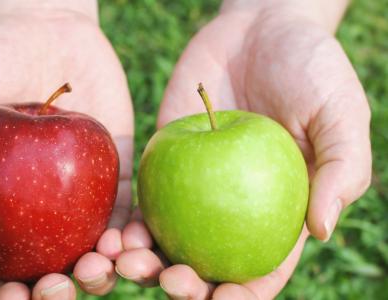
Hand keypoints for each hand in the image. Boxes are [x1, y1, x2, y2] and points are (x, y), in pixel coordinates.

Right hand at [0, 1, 133, 298]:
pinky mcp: (114, 170)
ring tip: (97, 269)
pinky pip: (126, 210)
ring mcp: (79, 191)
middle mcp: (39, 205)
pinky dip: (129, 233)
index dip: (4, 291)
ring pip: (93, 249)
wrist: (44, 27)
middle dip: (55, 290)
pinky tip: (125, 243)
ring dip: (98, 272)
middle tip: (57, 286)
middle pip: (50, 265)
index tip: (12, 296)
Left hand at [116, 1, 370, 298]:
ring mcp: (196, 186)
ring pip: (168, 239)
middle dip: (187, 286)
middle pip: (207, 262)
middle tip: (170, 282)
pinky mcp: (166, 159)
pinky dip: (129, 220)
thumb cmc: (311, 67)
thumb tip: (321, 232)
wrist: (259, 26)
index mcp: (278, 210)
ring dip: (146, 261)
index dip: (243, 294)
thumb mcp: (341, 112)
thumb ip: (341, 170)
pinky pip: (144, 198)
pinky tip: (114, 233)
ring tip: (128, 264)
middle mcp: (234, 206)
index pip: (262, 267)